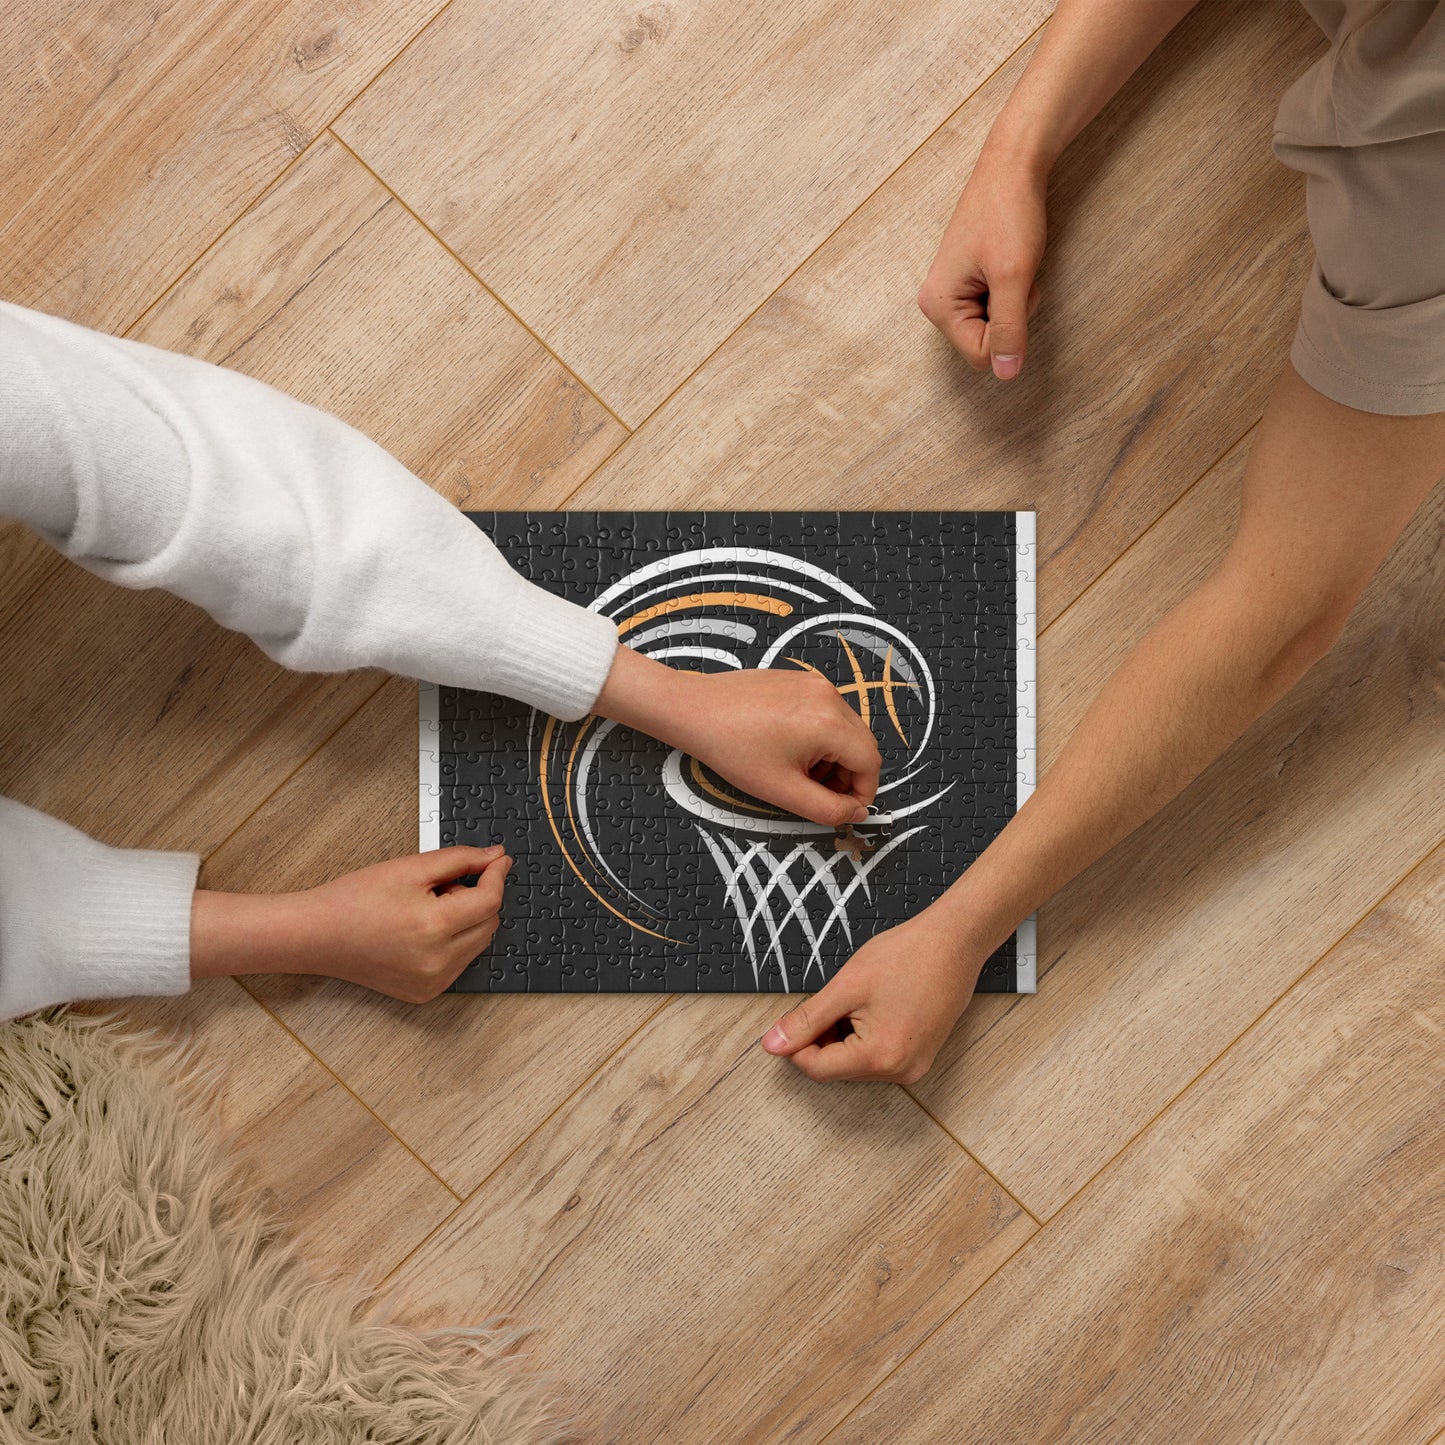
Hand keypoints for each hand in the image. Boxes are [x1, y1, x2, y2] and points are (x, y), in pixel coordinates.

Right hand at [190, 846, 511, 1002]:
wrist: (316, 935)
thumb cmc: (355, 898)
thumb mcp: (410, 868)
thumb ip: (459, 859)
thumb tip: (496, 856)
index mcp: (434, 928)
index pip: (490, 900)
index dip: (496, 874)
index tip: (497, 859)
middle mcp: (438, 962)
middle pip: (489, 922)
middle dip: (475, 898)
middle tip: (440, 886)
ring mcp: (432, 983)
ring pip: (478, 943)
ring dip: (466, 920)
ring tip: (425, 908)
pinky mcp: (425, 993)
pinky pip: (460, 962)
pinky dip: (454, 942)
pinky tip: (420, 931)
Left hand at [595, 647, 881, 825]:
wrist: (694, 709)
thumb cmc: (733, 750)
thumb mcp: (782, 791)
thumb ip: (827, 809)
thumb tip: (857, 813)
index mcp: (831, 723)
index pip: (870, 763)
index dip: (862, 793)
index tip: (841, 810)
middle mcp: (830, 696)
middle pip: (861, 744)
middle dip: (848, 775)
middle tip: (817, 793)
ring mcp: (815, 683)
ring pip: (845, 728)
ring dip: (833, 756)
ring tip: (798, 772)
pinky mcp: (801, 679)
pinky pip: (826, 711)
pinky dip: (819, 735)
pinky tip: (787, 747)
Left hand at [759, 912, 983, 1082]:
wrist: (954, 941)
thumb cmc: (907, 956)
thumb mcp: (846, 986)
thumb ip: (807, 1020)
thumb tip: (774, 1044)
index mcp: (880, 1058)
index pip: (818, 1069)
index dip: (796, 1046)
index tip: (789, 1021)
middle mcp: (901, 1071)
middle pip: (838, 1067)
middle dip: (822, 1037)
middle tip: (828, 999)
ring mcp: (914, 1065)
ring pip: (856, 1062)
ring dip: (842, 1036)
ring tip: (855, 998)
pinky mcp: (921, 1054)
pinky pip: (878, 1055)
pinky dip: (863, 1036)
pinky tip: (871, 1006)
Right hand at [917, 141, 1045, 378]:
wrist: (1013, 166)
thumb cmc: (1009, 214)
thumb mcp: (1014, 277)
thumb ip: (1010, 329)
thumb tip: (1007, 375)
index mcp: (938, 306)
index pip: (981, 354)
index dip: (1009, 331)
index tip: (1013, 287)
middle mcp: (937, 304)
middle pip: (986, 344)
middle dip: (1012, 316)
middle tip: (1015, 275)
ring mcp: (951, 294)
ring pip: (994, 327)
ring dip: (1015, 302)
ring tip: (1012, 265)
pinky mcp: (966, 284)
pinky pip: (995, 309)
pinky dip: (1012, 291)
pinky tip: (1009, 263)